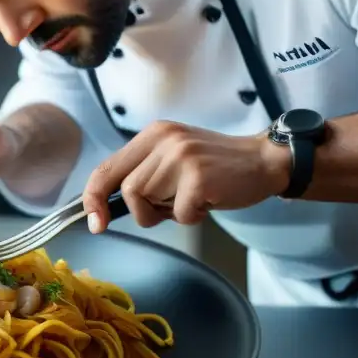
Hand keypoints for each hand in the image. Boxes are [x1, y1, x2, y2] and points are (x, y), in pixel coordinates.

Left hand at [82, 121, 290, 230]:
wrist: (264, 161)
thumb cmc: (216, 168)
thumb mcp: (172, 159)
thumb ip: (142, 174)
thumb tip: (105, 206)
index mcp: (152, 135)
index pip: (106, 168)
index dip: (93, 198)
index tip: (95, 222)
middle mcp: (163, 140)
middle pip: (126, 190)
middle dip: (144, 211)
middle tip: (170, 207)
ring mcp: (181, 157)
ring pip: (146, 202)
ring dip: (168, 213)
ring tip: (191, 200)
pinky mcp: (199, 178)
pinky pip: (179, 214)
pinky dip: (191, 218)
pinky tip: (208, 203)